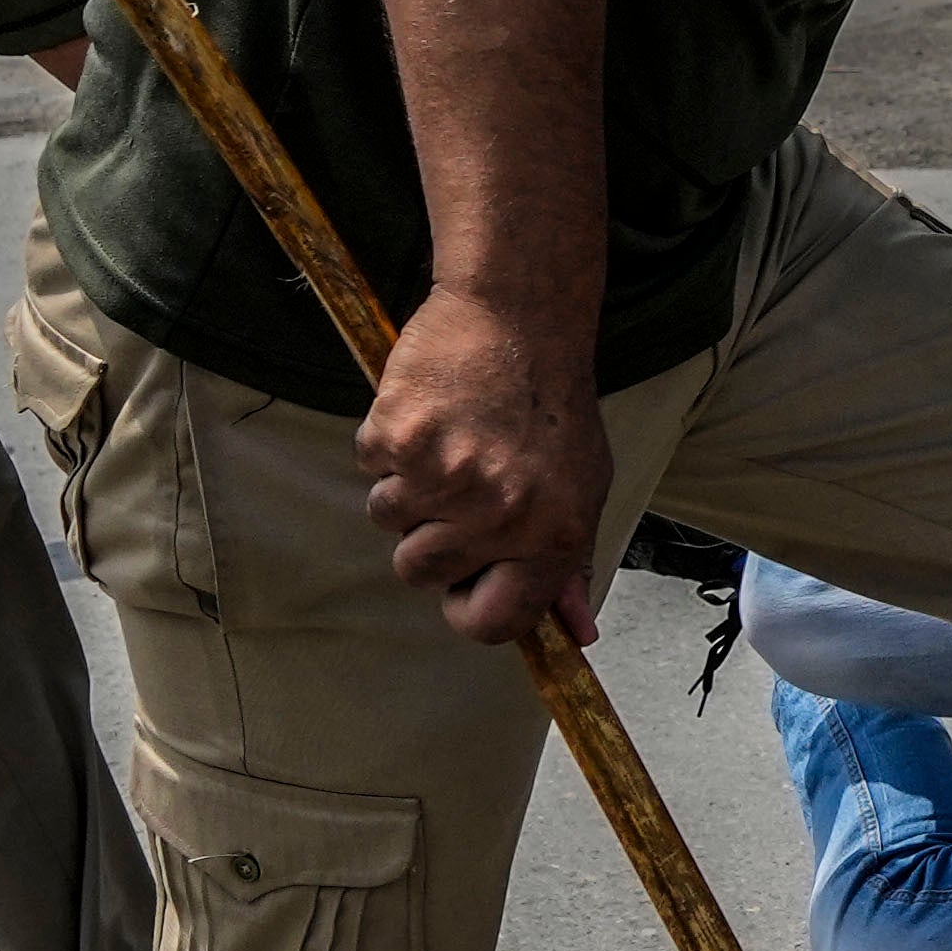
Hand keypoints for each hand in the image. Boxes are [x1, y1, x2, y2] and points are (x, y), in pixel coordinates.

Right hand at [359, 294, 619, 645]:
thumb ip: (568, 563)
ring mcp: (444, 476)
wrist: (518, 318)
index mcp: (552, 536)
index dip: (466, 608)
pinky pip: (369, 466)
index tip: (462, 584)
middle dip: (427, 536)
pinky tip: (430, 412)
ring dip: (406, 486)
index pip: (491, 623)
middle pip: (418, 571)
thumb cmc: (552, 408)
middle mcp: (499, 515)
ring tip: (449, 439)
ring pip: (386, 519)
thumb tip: (573, 632)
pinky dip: (388, 443)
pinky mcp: (399, 437)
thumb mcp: (582, 488)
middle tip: (460, 482)